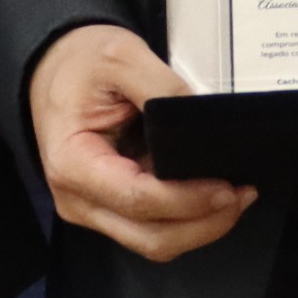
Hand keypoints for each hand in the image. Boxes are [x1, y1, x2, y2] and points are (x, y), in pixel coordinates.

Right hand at [29, 23, 255, 262]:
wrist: (55, 66)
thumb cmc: (80, 62)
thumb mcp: (120, 57)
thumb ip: (163, 89)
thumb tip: (205, 123)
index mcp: (73, 163)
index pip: (139, 199)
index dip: (189, 200)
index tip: (227, 187)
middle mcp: (79, 199)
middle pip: (151, 237)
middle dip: (204, 223)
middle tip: (242, 194)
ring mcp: (94, 209)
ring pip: (156, 241)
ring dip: (200, 226)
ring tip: (236, 196)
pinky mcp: (111, 207)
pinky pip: (154, 227)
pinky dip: (188, 218)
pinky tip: (212, 194)